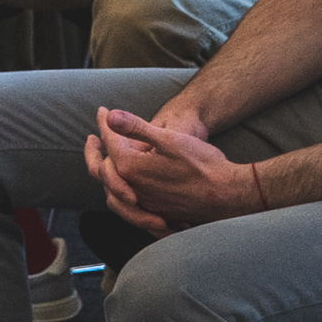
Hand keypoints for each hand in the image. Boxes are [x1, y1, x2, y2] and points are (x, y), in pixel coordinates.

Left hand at [85, 104, 254, 234]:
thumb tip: (110, 116)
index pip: (109, 142)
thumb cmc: (204, 165)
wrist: (229, 194)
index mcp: (132, 167)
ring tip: (104, 160)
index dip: (104, 123)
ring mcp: (143, 203)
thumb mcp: (171, 139)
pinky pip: (128, 204)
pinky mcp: (155, 212)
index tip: (101, 110)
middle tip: (91, 138)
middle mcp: (132, 188)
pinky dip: (119, 190)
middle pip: (102, 169)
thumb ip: (138, 128)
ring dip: (105, 172)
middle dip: (94, 151)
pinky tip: (127, 184)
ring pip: (112, 189)